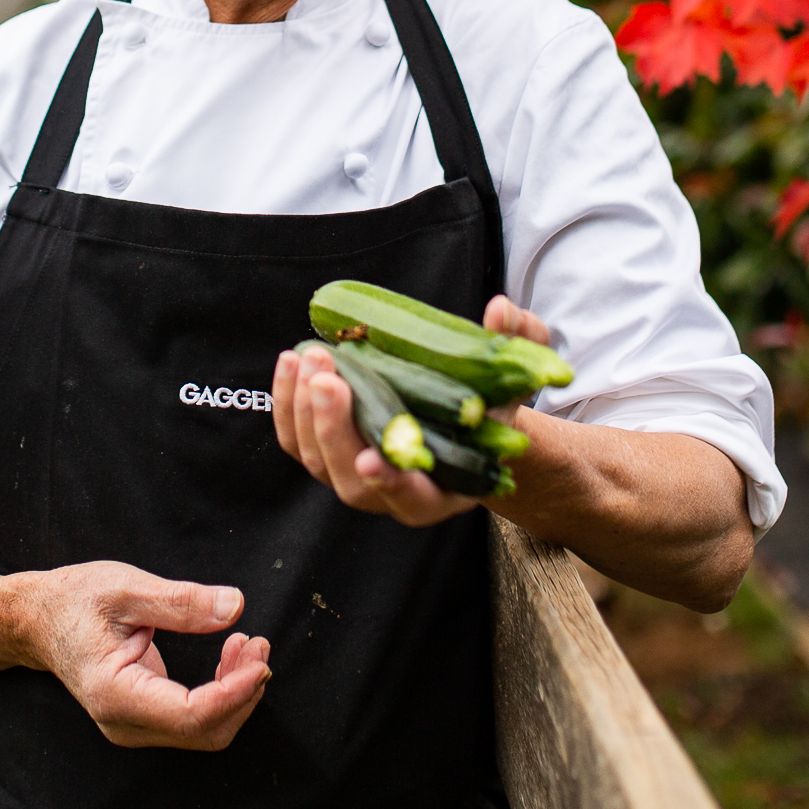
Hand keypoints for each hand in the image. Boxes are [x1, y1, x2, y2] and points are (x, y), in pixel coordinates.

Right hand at [12, 561, 269, 749]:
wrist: (39, 620)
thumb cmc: (75, 601)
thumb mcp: (126, 588)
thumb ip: (180, 601)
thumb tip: (233, 607)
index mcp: (114, 693)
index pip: (189, 715)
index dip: (233, 694)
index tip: (260, 663)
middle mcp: (123, 721)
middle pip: (204, 731)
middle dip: (242, 693)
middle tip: (258, 644)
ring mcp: (134, 723)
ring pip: (204, 730)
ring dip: (237, 693)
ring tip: (249, 645)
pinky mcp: (145, 714)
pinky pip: (195, 718)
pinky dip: (222, 692)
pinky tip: (230, 656)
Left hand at [269, 296, 547, 525]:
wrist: (461, 420)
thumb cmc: (490, 405)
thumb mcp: (515, 374)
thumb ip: (520, 344)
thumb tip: (499, 310)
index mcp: (445, 488)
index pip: (413, 498)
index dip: (392, 483)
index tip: (373, 460)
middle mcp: (394, 493)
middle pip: (350, 480)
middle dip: (335, 429)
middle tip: (330, 379)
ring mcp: (355, 476)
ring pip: (317, 460)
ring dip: (306, 411)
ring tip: (312, 358)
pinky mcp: (328, 452)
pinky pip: (297, 439)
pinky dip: (288, 404)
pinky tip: (291, 362)